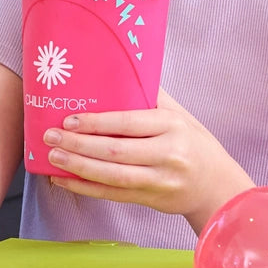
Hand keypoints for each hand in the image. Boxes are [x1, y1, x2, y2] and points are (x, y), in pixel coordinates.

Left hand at [44, 89, 254, 235]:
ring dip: (78, 167)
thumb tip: (120, 68)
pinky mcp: (150, 199)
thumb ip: (152, 96)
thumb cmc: (194, 142)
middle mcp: (167, 154)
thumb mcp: (180, 115)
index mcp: (172, 126)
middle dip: (79, 144)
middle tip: (51, 136)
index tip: (70, 119)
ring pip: (112, 176)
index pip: (129, 123)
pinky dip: (85, 188)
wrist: (216, 185)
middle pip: (115, 151)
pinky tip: (63, 180)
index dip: (97, 122)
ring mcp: (159, 180)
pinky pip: (112, 195)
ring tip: (53, 156)